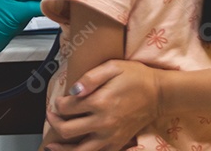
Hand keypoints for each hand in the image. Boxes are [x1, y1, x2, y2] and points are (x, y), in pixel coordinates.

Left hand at [44, 60, 161, 150]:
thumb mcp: (113, 67)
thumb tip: (72, 90)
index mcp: (100, 102)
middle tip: (51, 116)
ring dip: (63, 149)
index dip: (57, 104)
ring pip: (80, 150)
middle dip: (54, 123)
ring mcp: (111, 136)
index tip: (57, 100)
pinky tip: (74, 150)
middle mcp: (103, 123)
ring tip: (51, 146)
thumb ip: (90, 77)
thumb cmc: (135, 77)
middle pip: (68, 131)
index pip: (67, 108)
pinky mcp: (118, 143)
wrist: (159, 95)